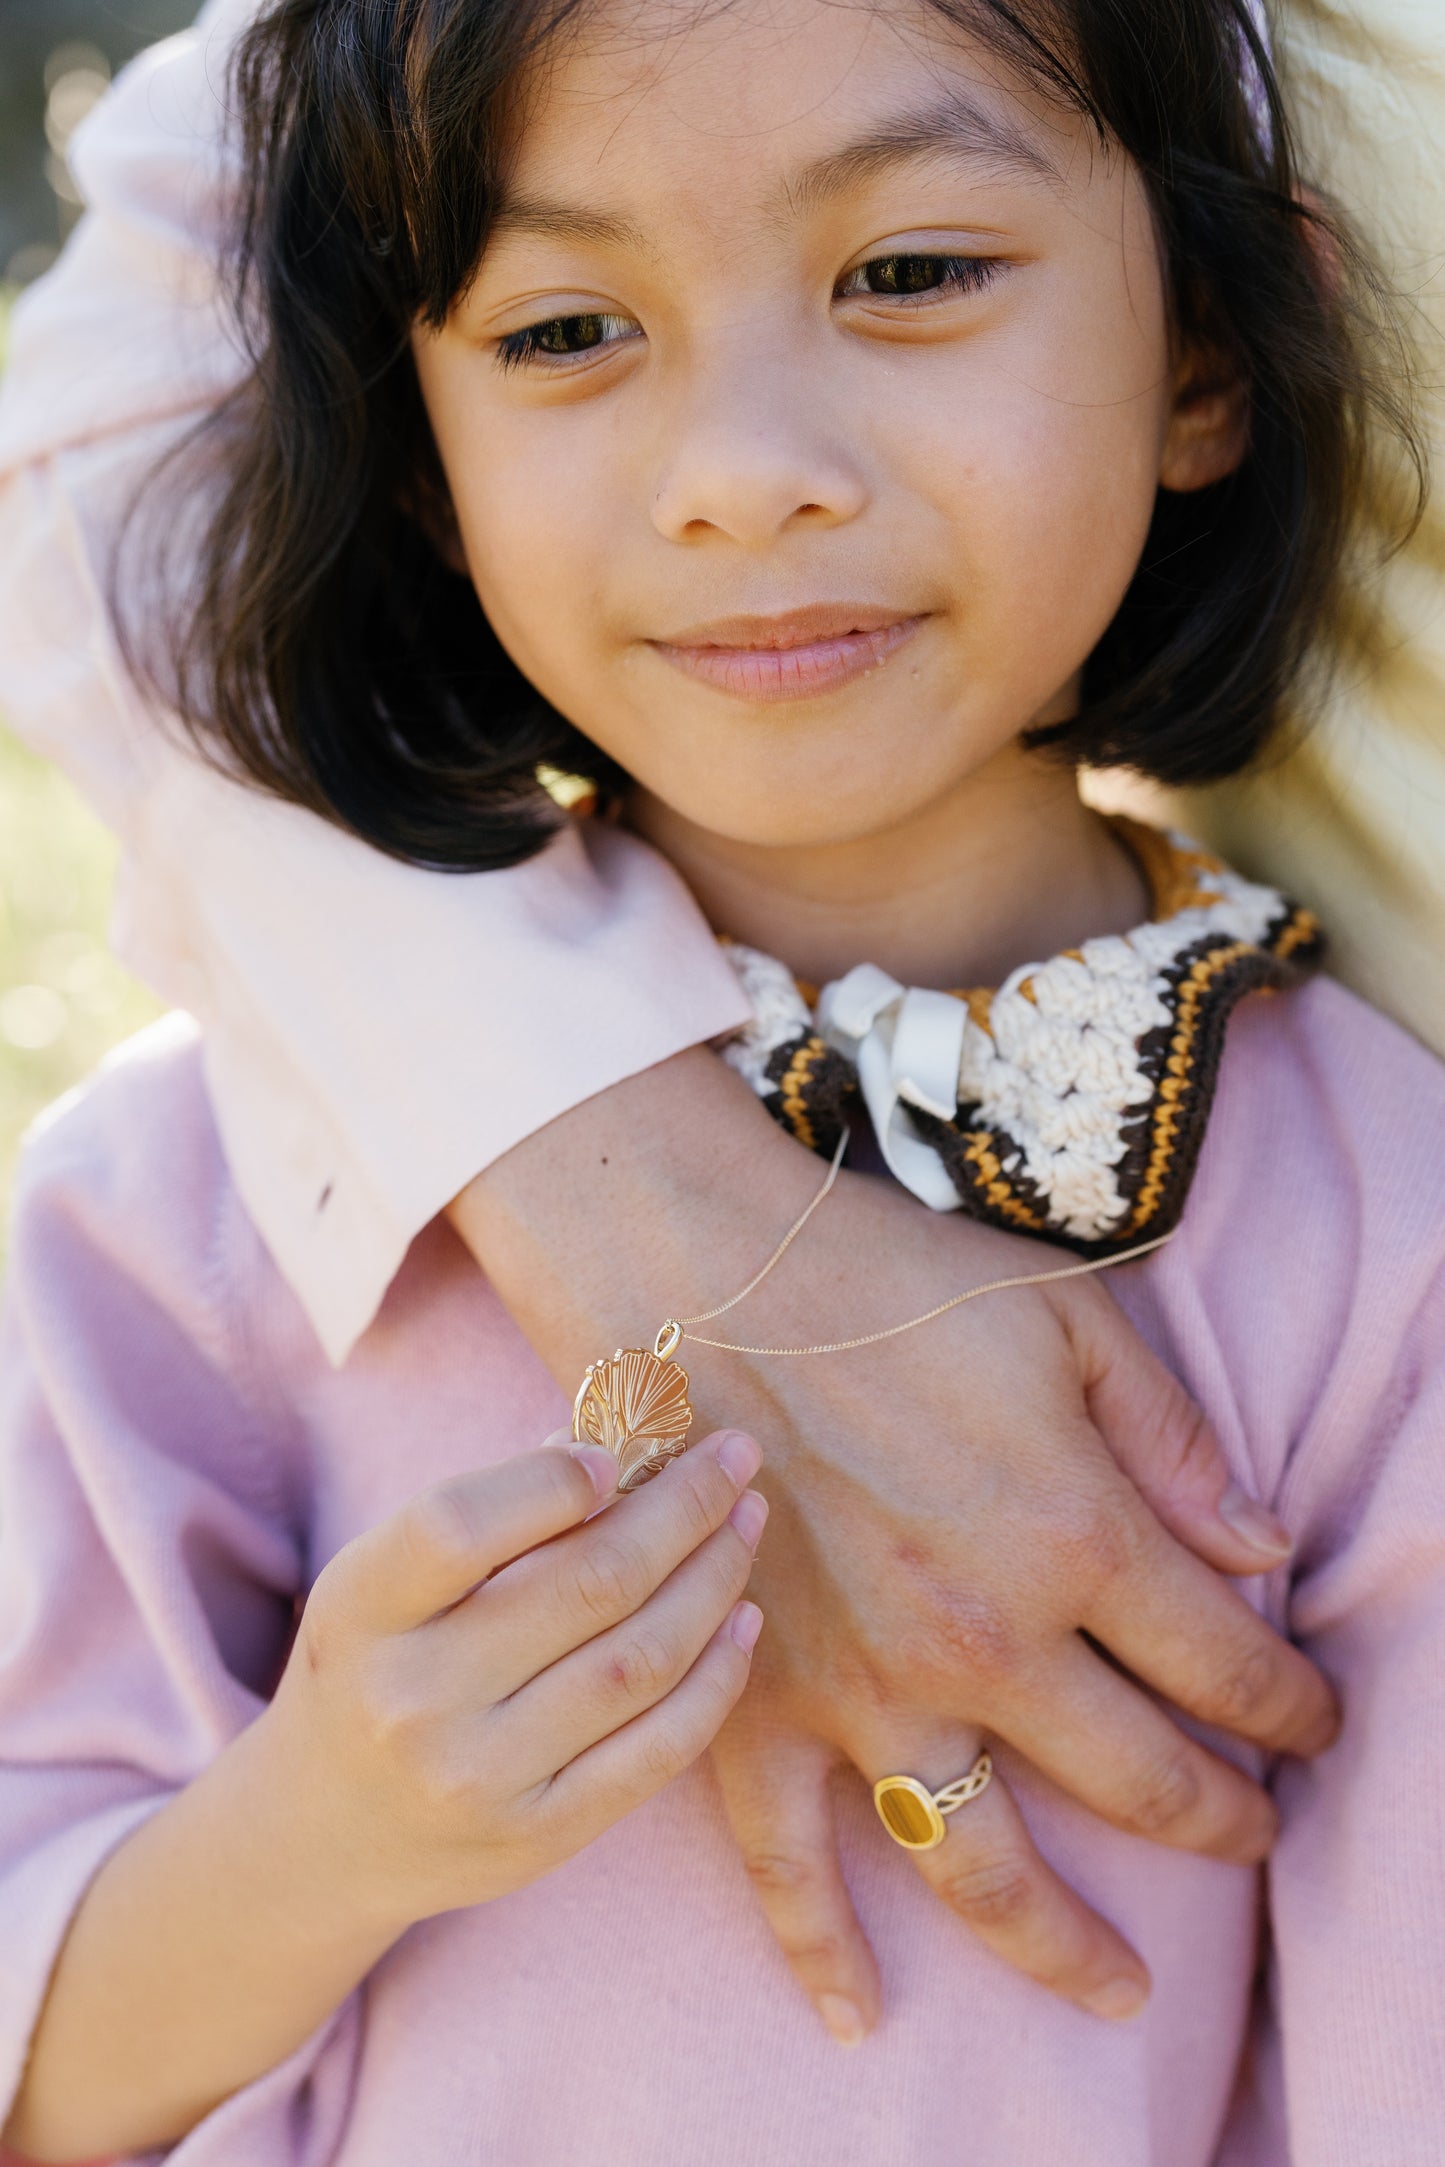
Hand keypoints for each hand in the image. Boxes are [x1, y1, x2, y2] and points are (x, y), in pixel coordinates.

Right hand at [262, 1428, 766, 1930]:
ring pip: (639, 1660)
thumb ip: (487, 1513)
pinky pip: (657, 1748)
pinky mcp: (538, 1837)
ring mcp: (479, 1777)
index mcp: (362, 1610)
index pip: (458, 1526)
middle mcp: (414, 1699)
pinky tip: (740, 1620)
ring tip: (745, 1523)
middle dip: (684, 1507)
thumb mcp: (387, 1580)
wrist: (326, 1832)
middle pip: (586, 1584)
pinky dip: (715, 1677)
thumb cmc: (376, 1664)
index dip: (554, 1482)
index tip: (620, 1451)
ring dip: (713, 1580)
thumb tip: (608, 1443)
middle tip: (736, 1457)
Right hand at [453, 1050, 1336, 2024]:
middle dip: (1219, 1823)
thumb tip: (1265, 1551)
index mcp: (1071, 1534)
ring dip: (1065, 1946)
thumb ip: (1176, 1440)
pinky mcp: (753, 1710)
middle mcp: (980, 1641)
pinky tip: (860, 2009)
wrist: (699, 1276)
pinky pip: (788, 1864)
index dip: (1289, 1709)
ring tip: (1118, 1990)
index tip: (1312, 1725)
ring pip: (987, 1870)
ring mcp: (861, 1692)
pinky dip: (820, 1948)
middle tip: (1251, 1837)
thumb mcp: (1066, 1318)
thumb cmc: (888, 1282)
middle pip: (1138, 1785)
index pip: (1224, 1666)